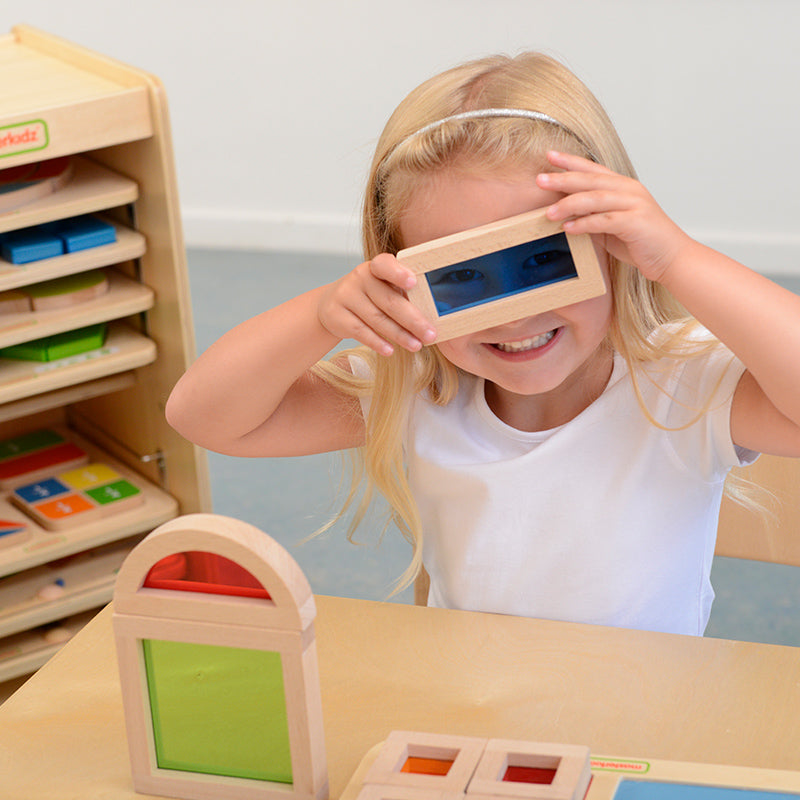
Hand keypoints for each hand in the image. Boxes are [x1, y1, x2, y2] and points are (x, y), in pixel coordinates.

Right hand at [318, 254, 436, 355]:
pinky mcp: (336, 315)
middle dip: (413, 320)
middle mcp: (360, 277)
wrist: (331, 304)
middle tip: (430, 335)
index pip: (385, 265)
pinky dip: (377, 342)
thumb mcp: (384, 288)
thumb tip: (431, 319)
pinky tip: (390, 350)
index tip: (413, 283)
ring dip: (399, 335)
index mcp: (376, 267)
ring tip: (416, 346)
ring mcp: (346, 295)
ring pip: (377, 319)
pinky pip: (360, 331)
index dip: (398, 273)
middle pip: (389, 301)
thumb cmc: (370, 296)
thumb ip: (403, 296)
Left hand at [538, 151, 696, 282]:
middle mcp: (629, 190)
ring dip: (569, 204)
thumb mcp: (611, 225)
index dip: (571, 161)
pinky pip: (605, 220)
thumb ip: (592, 215)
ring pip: (596, 198)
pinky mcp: (635, 222)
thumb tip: (565, 214)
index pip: (593, 169)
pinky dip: (585, 223)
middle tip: (540, 180)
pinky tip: (568, 228)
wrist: (672, 257)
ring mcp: (634, 205)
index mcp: (624, 187)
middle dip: (563, 179)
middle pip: (591, 180)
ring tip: (549, 213)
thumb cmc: (641, 241)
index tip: (549, 156)